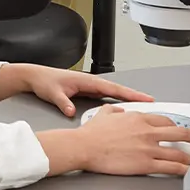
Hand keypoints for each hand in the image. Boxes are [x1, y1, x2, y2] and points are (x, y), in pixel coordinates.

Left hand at [0, 63, 148, 117]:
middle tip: (153, 107)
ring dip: (128, 101)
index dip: (131, 94)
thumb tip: (70, 111)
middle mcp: (91, 83)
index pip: (114, 88)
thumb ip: (62, 102)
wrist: (35, 77)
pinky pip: (106, 98)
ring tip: (143, 111)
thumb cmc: (45, 81)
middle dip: (136, 98)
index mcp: (87, 80)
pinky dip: (117, 103)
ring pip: (114, 95)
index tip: (146, 99)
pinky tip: (123, 112)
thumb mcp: (53, 92)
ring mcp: (90, 87)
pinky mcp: (87, 92)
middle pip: (119, 91)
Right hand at [39, 107, 189, 177]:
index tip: (180, 131)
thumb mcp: (104, 114)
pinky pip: (170, 167)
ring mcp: (149, 148)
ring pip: (179, 152)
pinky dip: (182, 169)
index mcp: (139, 118)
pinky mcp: (146, 164)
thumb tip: (118, 111)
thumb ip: (115, 111)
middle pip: (180, 133)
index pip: (166, 121)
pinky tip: (188, 171)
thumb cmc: (91, 133)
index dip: (176, 127)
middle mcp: (148, 131)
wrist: (84, 146)